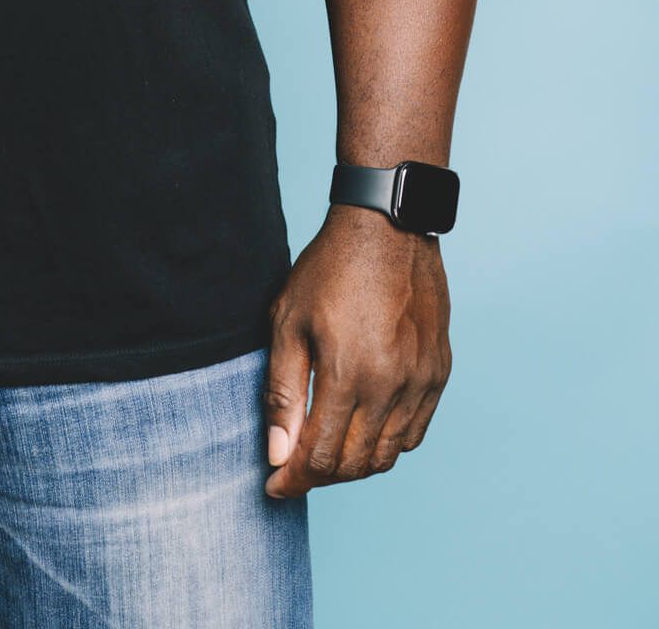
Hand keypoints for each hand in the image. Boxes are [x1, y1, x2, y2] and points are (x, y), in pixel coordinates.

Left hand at [263, 205, 451, 496]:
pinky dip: (389, 445)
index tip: (274, 487)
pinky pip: (416, 433)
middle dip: (321, 477)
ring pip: (390, 455)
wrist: (388, 227)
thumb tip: (278, 452)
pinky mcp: (439, 373)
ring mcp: (421, 381)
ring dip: (355, 465)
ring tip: (326, 454)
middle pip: (356, 464)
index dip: (294, 480)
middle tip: (295, 469)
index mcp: (349, 373)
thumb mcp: (289, 321)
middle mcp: (392, 385)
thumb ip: (283, 391)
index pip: (321, 457)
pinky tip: (365, 433)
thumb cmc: (330, 268)